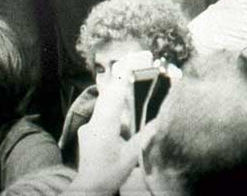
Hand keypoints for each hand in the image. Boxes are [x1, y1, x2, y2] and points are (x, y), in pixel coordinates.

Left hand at [71, 74, 154, 193]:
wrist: (89, 187)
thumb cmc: (110, 173)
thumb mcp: (131, 157)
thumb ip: (144, 137)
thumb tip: (158, 120)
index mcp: (104, 126)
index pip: (114, 96)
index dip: (123, 78)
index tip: (132, 63)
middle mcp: (94, 122)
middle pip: (108, 95)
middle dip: (121, 80)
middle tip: (135, 65)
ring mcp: (89, 126)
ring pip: (103, 103)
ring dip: (117, 93)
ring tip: (131, 81)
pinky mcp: (88, 131)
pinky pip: (101, 113)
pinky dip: (112, 106)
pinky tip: (122, 107)